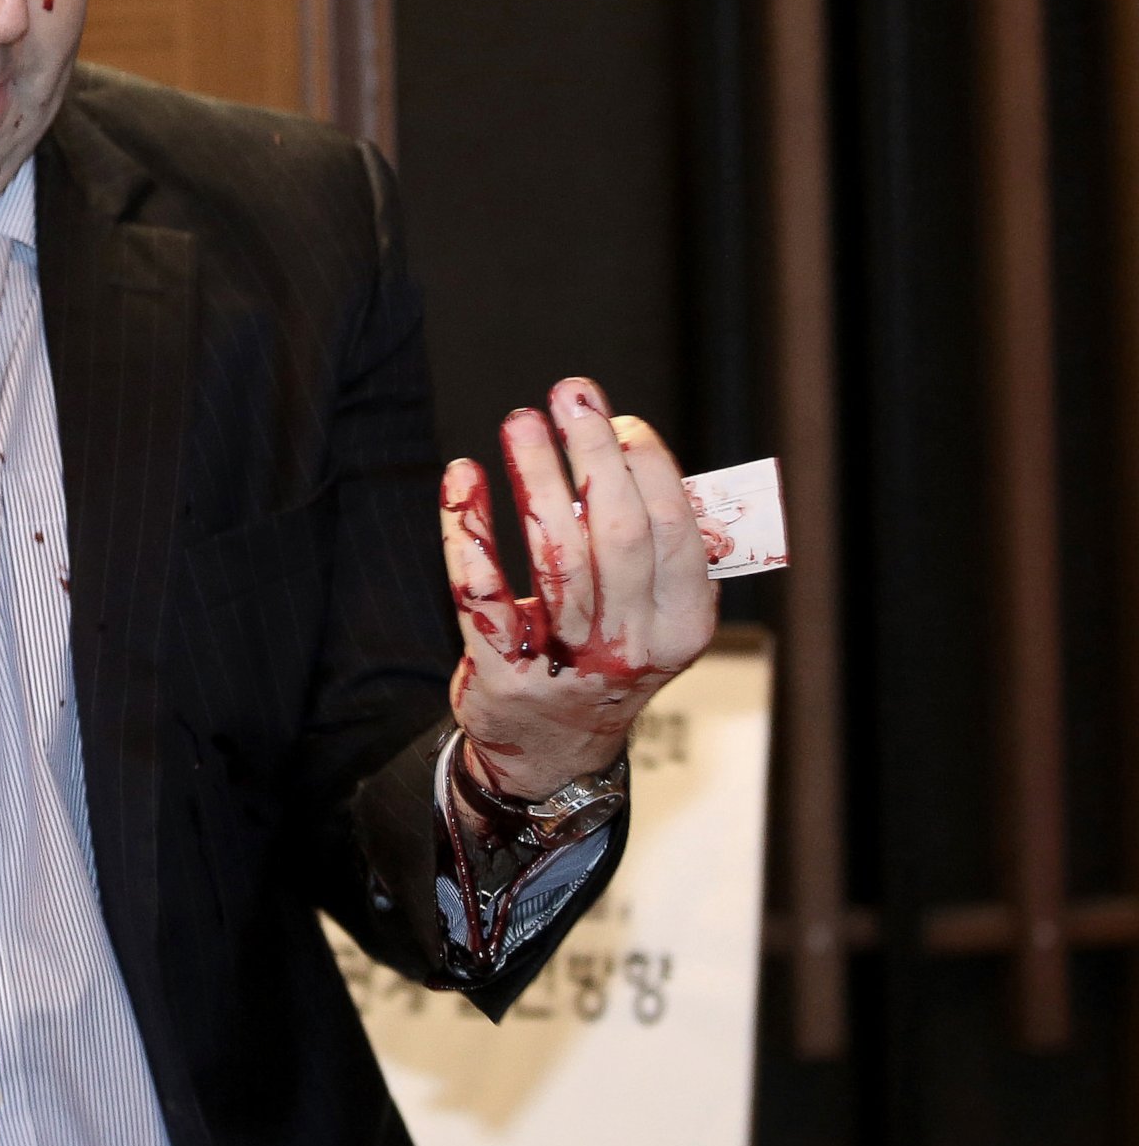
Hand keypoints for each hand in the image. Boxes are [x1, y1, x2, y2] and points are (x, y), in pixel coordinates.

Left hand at [437, 376, 715, 801]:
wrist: (552, 748)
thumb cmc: (606, 654)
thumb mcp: (655, 615)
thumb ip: (656, 547)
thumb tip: (637, 452)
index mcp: (683, 626)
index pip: (674, 530)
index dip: (648, 467)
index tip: (621, 420)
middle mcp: (630, 648)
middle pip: (614, 535)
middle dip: (593, 456)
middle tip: (570, 396)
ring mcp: (564, 665)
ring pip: (552, 555)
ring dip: (536, 477)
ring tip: (521, 422)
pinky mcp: (501, 672)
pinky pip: (480, 589)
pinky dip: (469, 527)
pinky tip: (462, 477)